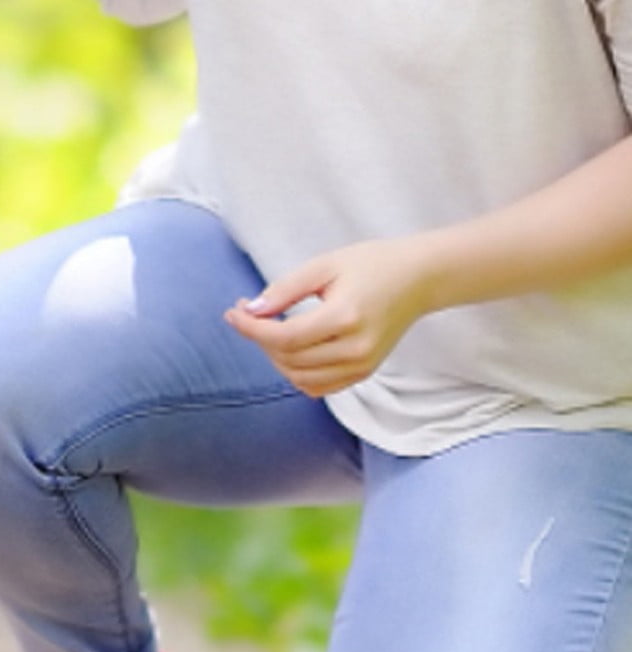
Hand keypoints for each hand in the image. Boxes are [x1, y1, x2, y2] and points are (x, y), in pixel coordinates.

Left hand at [224, 237, 435, 397]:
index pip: (285, 337)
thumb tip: (251, 310)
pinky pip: (318, 386)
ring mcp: (363, 365)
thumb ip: (284, 289)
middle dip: (259, 338)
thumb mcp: (323, 265)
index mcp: (345, 318)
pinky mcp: (365, 372)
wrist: (418, 279)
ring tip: (269, 328)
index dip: (251, 329)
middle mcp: (356, 349)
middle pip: (289, 359)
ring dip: (275, 356)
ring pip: (300, 377)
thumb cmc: (372, 265)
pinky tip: (289, 347)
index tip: (232, 313)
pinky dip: (296, 372)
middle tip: (248, 312)